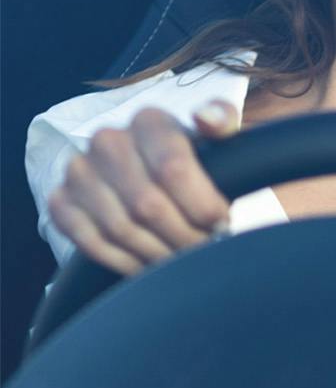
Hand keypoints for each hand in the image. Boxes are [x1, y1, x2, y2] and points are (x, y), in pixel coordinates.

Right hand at [46, 101, 237, 275]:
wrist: (152, 177)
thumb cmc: (194, 163)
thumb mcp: (218, 139)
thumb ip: (222, 121)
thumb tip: (208, 120)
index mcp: (148, 122)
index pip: (174, 170)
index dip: (203, 207)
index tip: (222, 224)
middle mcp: (107, 141)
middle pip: (148, 206)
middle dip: (184, 238)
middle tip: (205, 251)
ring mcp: (79, 171)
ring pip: (121, 229)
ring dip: (157, 255)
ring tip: (182, 261)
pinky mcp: (61, 201)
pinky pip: (91, 243)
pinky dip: (124, 263)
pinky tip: (149, 267)